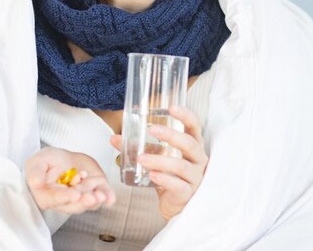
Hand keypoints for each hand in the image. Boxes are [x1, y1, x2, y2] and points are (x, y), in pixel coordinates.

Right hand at [25, 147, 115, 213]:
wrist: (65, 158)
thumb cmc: (48, 162)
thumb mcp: (37, 162)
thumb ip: (35, 172)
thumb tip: (34, 183)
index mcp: (48, 196)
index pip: (56, 199)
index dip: (65, 197)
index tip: (74, 194)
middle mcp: (66, 200)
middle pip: (74, 204)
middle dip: (84, 201)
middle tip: (91, 197)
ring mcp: (82, 197)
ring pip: (89, 202)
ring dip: (97, 200)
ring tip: (102, 195)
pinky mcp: (95, 190)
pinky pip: (103, 196)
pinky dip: (108, 197)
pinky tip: (111, 198)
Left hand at [110, 106, 207, 220]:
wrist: (177, 204)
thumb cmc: (170, 175)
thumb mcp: (156, 157)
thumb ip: (139, 147)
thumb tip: (114, 138)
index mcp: (193, 146)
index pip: (194, 126)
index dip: (186, 115)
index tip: (171, 107)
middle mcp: (198, 159)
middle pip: (189, 144)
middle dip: (171, 135)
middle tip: (152, 130)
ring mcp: (195, 177)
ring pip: (181, 166)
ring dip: (160, 160)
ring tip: (141, 159)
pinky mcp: (188, 193)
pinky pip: (178, 185)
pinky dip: (164, 179)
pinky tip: (151, 175)